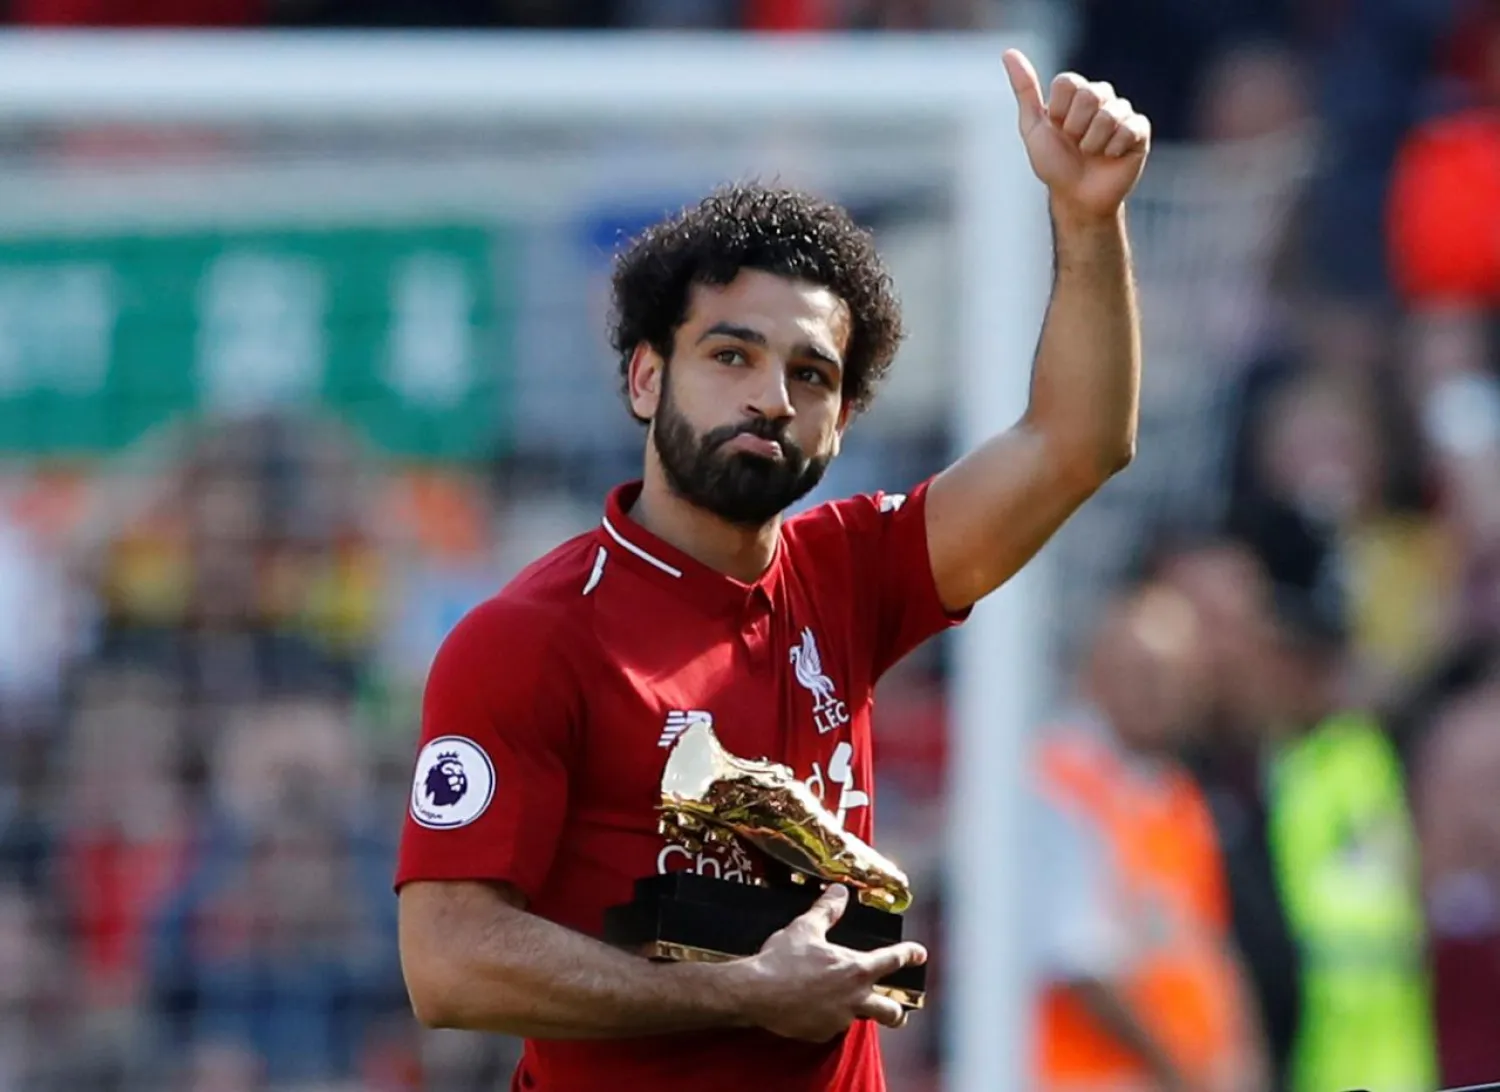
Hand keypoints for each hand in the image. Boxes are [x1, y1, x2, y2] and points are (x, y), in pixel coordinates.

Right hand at [735, 884, 926, 1041]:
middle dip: (897, 1010)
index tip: (920, 954)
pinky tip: (817, 1008)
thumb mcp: (805, 928)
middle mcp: (854, 998)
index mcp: (856, 969)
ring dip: (859, 1012)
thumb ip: (827, 910)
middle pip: (890, 1011)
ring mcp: (839, 1019)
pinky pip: (833, 1026)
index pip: (892, 960)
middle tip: (897, 1008)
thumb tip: (839, 891)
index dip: (909, 954)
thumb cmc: (782, 960)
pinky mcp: (821, 1033)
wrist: (756, 993)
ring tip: (851, 1006)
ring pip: (860, 1019)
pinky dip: (830, 1018)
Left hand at [1002, 49, 1150, 219]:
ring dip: (1093, 142)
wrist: (1077, 198)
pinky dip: (1114, 148)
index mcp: (1075, 94)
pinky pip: (1130, 128)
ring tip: (1091, 154)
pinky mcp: (1139, 131)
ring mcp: (1122, 113)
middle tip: (1076, 145)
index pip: (1068, 82)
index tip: (1057, 128)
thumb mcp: (1033, 128)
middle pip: (1090, 94)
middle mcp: (1100, 99)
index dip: (1059, 111)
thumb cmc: (1054, 165)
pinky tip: (1110, 157)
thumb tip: (1008, 53)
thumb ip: (1025, 90)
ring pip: (1110, 114)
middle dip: (1076, 127)